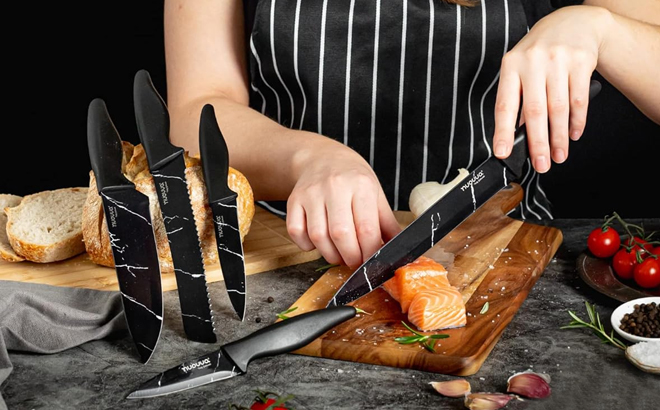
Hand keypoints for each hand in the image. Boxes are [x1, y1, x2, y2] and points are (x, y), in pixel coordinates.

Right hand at [286, 142, 401, 269]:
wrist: (322, 158)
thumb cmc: (353, 179)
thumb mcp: (375, 195)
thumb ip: (386, 224)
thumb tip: (400, 251)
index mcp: (361, 185)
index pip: (366, 228)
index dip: (369, 252)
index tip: (371, 262)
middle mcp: (335, 187)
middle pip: (341, 234)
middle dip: (350, 257)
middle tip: (355, 261)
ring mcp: (311, 193)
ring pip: (317, 236)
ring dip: (330, 255)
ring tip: (339, 255)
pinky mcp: (293, 200)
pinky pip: (296, 232)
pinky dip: (306, 245)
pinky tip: (318, 242)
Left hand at [492, 6, 610, 172]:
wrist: (574, 22)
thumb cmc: (540, 52)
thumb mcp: (521, 67)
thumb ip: (518, 97)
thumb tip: (516, 135)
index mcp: (511, 66)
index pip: (505, 104)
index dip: (503, 131)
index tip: (503, 152)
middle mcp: (533, 62)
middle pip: (534, 111)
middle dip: (538, 143)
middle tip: (541, 164)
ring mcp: (558, 61)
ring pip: (559, 109)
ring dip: (559, 138)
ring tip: (558, 156)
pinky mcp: (582, 62)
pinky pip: (579, 100)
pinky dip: (577, 122)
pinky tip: (573, 134)